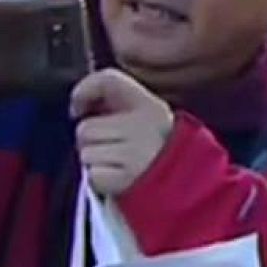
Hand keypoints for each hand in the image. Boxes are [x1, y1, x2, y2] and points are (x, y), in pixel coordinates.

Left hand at [71, 69, 174, 196]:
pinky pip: (92, 175)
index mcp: (149, 105)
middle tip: (115, 148)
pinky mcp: (121, 178)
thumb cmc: (160, 150)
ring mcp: (131, 153)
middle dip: (92, 140)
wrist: (186, 185)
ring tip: (119, 164)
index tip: (80, 108)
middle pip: (86, 128)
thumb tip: (80, 105)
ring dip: (95, 161)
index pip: (107, 80)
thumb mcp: (150, 116)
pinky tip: (119, 178)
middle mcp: (141, 125)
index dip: (85, 90)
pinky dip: (100, 179)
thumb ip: (118, 103)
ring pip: (85, 153)